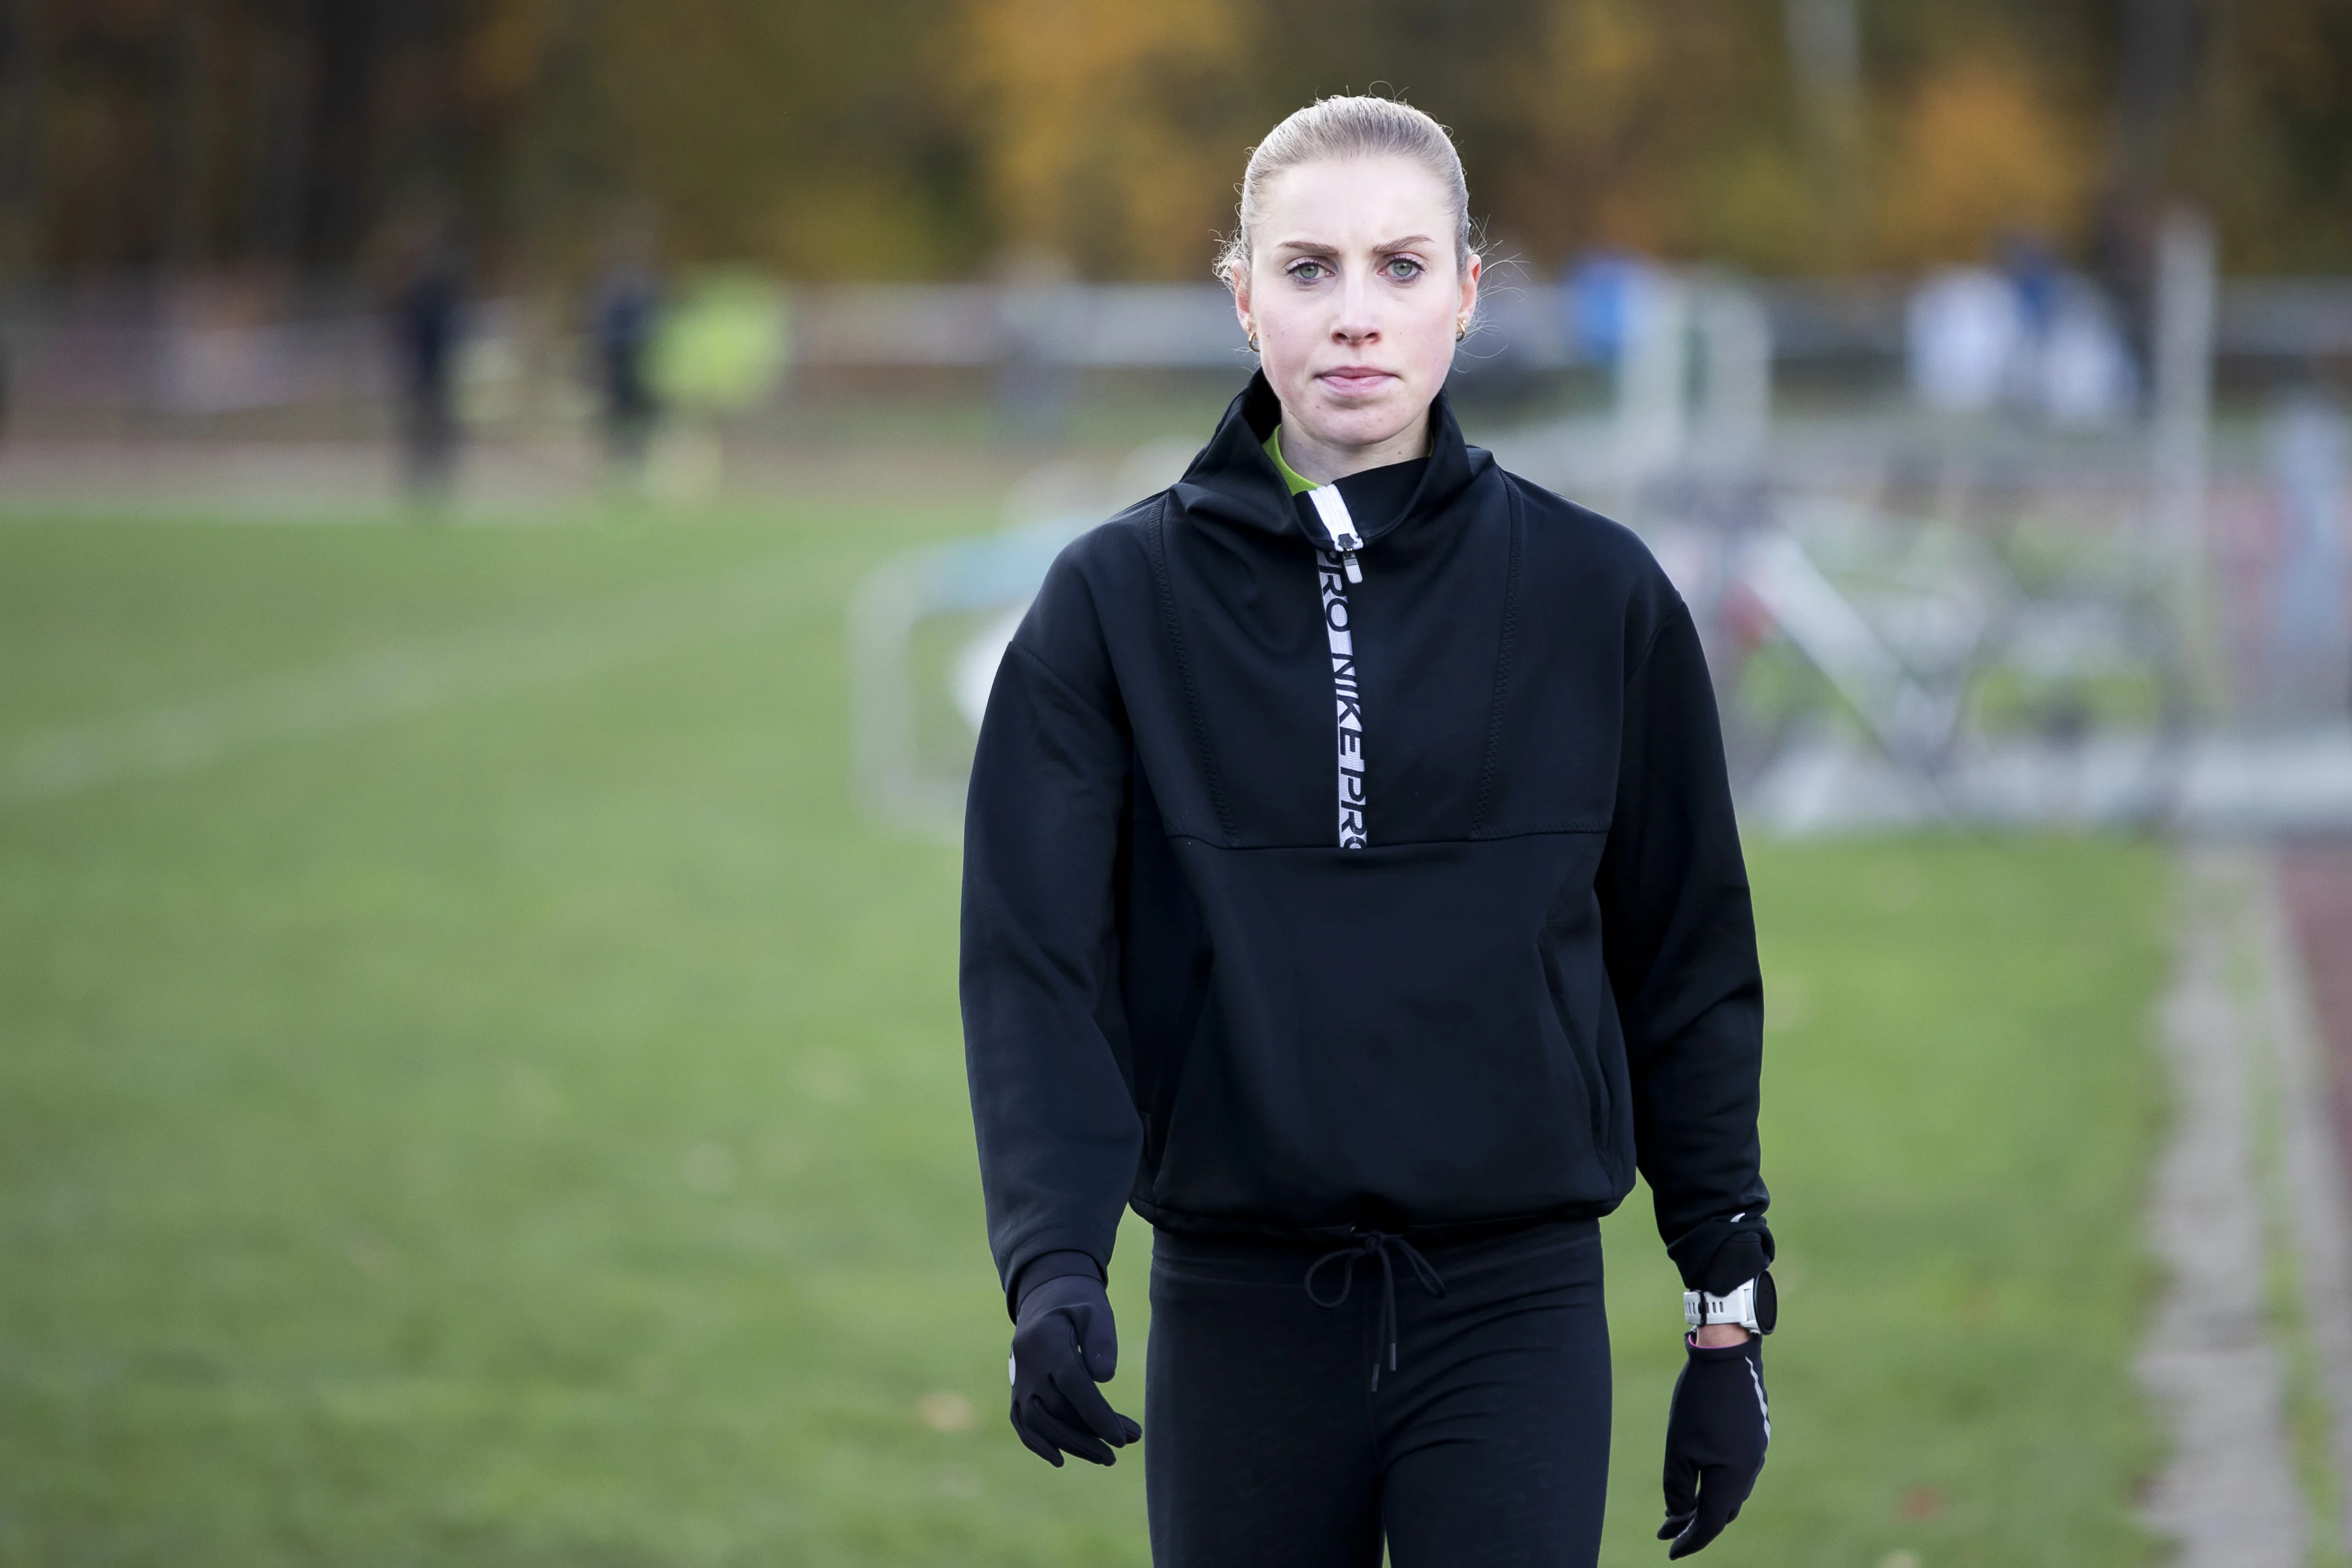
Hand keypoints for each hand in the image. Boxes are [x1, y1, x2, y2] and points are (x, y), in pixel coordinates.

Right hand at [1008, 1274, 1142, 1466]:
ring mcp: (1018, 1380)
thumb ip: (1100, 1339)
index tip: (1121, 1437)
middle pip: (1056, 1410)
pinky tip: (1062, 1459)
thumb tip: (1105, 1377)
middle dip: (1090, 1434)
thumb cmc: (1078, 1304)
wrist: (1044, 1298)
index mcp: (1047, 1343)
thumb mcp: (1095, 1309)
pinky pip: (1022, 1423)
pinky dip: (1039, 1444)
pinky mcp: (1017, 1391)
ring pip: (1039, 1423)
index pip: (1072, 1385)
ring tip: (1105, 1456)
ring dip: (1071, 1444)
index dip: (1096, 1414)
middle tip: (1124, 1446)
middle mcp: (1028, 1366)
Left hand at [1658, 1332, 1767, 1557]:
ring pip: (1731, 1492)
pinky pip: (1737, 1472)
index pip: (1712, 1524)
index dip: (1690, 1541)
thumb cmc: (1699, 1401)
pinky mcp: (1754, 1435)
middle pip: (1724, 1511)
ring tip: (1681, 1510)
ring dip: (1707, 1503)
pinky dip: (1718, 1482)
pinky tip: (1703, 1477)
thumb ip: (1678, 1488)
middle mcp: (1750, 1469)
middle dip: (1695, 1524)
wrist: (1728, 1354)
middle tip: (1669, 1532)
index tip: (1669, 1552)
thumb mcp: (1679, 1448)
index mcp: (1733, 1477)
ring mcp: (1756, 1451)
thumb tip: (1677, 1516)